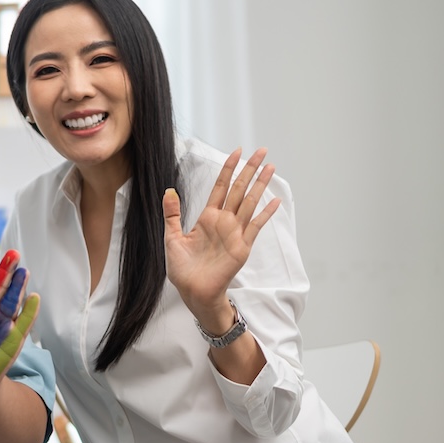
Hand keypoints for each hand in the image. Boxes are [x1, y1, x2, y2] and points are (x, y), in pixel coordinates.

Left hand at [164, 147, 281, 316]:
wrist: (193, 291)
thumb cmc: (182, 269)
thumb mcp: (171, 237)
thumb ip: (172, 214)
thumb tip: (169, 190)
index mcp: (207, 218)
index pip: (220, 187)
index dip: (228, 169)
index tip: (236, 152)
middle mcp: (223, 222)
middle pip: (239, 189)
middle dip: (249, 170)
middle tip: (261, 150)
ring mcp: (235, 233)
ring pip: (249, 202)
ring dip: (260, 185)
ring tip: (271, 167)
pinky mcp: (242, 246)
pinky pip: (255, 226)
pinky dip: (265, 213)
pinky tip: (274, 200)